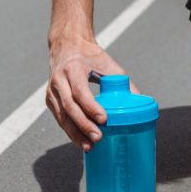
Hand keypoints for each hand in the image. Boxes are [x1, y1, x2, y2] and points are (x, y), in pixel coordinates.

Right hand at [46, 37, 136, 151]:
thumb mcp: (108, 64)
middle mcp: (59, 80)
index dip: (91, 107)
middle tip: (98, 138)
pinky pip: (60, 118)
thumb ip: (123, 81)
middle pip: (70, 107)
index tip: (104, 119)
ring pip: (62, 116)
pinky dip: (70, 131)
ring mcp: (52, 91)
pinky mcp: (50, 99)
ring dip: (75, 133)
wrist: (66, 45)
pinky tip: (80, 141)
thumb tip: (140, 100)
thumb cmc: (90, 56)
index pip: (80, 91)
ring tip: (89, 146)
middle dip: (83, 125)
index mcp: (73, 69)